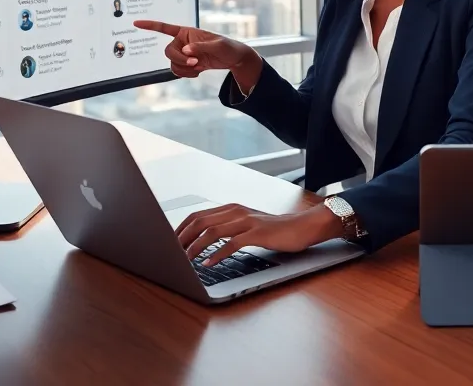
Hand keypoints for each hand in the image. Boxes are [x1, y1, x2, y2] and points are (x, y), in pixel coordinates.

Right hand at [133, 20, 259, 83]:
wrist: (234, 59)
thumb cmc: (228, 47)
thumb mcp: (218, 46)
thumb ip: (201, 47)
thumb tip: (186, 50)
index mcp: (187, 32)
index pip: (165, 28)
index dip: (150, 25)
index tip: (135, 23)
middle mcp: (182, 42)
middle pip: (168, 52)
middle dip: (180, 60)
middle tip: (195, 63)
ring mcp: (184, 54)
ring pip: (172, 64)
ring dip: (184, 69)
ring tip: (199, 67)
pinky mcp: (187, 64)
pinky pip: (178, 71)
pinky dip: (186, 74)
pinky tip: (198, 72)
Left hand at [177, 204, 342, 265]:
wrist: (303, 227)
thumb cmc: (275, 230)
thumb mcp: (248, 227)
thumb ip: (229, 230)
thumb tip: (204, 243)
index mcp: (231, 209)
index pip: (198, 215)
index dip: (180, 229)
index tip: (170, 243)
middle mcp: (236, 212)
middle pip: (200, 221)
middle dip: (182, 238)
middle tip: (171, 253)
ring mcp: (247, 221)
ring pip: (212, 231)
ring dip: (195, 247)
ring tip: (185, 260)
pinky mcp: (257, 233)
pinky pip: (232, 243)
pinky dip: (217, 254)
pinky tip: (208, 263)